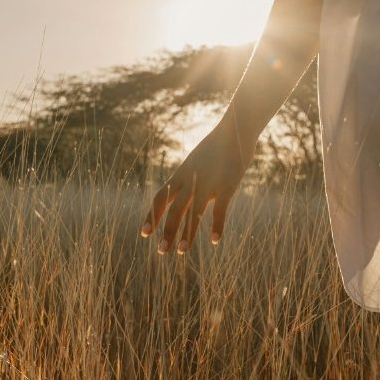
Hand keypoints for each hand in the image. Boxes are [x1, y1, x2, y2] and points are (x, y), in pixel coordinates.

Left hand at [139, 115, 253, 253]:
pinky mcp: (226, 186)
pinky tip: (214, 241)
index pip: (161, 198)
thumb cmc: (219, 143)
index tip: (144, 233)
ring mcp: (208, 184)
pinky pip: (219, 211)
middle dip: (167, 231)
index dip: (152, 216)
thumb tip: (186, 186)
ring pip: (192, 214)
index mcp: (182, 174)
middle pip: (173, 210)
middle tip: (162, 251)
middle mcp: (191, 181)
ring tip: (182, 251)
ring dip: (187, 234)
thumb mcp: (198, 159)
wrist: (235, 128)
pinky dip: (216, 227)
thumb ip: (192, 174)